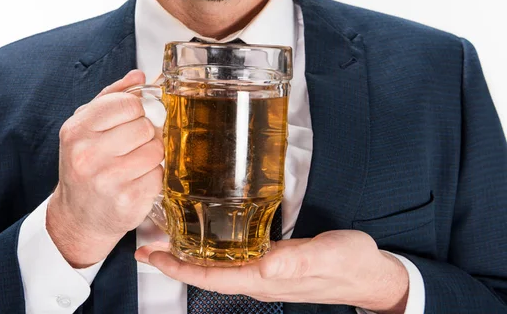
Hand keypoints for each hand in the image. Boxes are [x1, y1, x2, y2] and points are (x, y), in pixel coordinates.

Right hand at [47, 70, 163, 267]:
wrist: (78, 217)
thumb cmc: (86, 167)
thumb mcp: (87, 128)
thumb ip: (112, 97)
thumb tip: (139, 75)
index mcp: (77, 130)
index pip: (128, 103)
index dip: (137, 111)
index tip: (131, 121)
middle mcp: (88, 154)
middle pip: (145, 126)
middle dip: (146, 134)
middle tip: (133, 147)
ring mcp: (107, 180)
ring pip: (156, 150)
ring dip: (152, 156)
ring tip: (135, 165)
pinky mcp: (127, 201)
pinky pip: (160, 176)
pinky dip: (154, 178)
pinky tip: (137, 182)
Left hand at [136, 230, 408, 313]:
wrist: (370, 274)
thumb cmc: (349, 264)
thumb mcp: (325, 256)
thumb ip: (295, 261)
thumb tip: (265, 266)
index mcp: (265, 278)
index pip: (211, 277)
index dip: (178, 269)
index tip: (152, 256)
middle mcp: (259, 279)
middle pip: (207, 275)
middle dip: (174, 263)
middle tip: (148, 246)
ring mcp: (266, 273)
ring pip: (217, 268)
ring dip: (190, 257)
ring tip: (168, 242)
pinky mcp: (273, 263)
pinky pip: (233, 260)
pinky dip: (212, 251)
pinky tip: (208, 239)